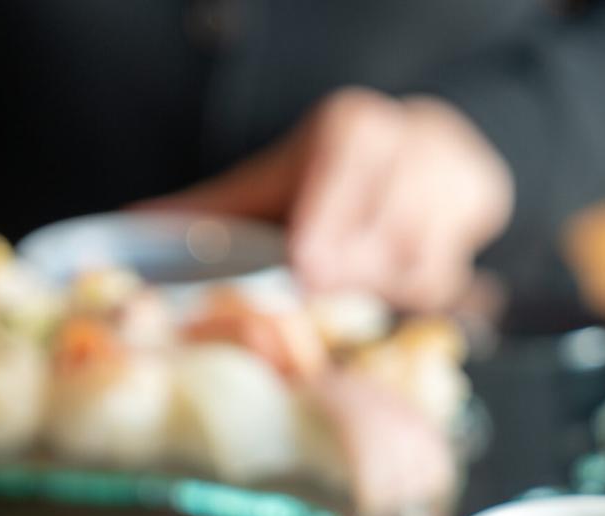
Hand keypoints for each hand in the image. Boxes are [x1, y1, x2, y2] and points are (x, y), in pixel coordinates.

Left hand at [139, 88, 513, 310]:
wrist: (426, 151)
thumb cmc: (327, 178)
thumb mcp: (269, 182)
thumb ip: (209, 211)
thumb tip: (130, 226)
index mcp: (348, 130)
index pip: (340, 177)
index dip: (324, 228)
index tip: (307, 267)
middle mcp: (405, 144)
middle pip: (377, 226)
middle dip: (346, 270)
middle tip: (319, 296)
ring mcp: (448, 178)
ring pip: (413, 255)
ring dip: (375, 289)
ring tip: (347, 293)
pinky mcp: (475, 212)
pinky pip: (441, 275)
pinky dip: (408, 295)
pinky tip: (386, 290)